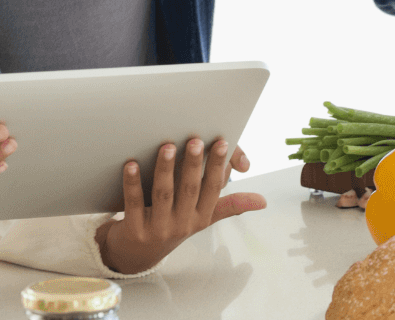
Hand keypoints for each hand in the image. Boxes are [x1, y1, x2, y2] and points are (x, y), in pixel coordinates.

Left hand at [95, 137, 267, 274]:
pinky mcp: (135, 230)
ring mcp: (158, 228)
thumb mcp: (203, 218)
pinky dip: (133, 183)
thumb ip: (230, 205)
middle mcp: (183, 224)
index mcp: (201, 217)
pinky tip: (131, 164)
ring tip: (166, 146)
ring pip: (163, 194)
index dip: (218, 166)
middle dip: (193, 164)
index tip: (222, 142)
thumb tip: (263, 201)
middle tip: (195, 140)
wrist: (137, 254)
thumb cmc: (173, 226)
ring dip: (165, 169)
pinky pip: (135, 203)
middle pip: (189, 189)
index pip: (213, 188)